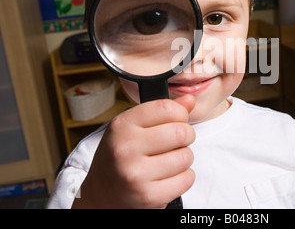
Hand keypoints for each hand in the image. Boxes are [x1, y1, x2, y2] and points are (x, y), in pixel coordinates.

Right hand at [72, 95, 195, 208]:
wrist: (101, 195)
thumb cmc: (121, 156)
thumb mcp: (133, 128)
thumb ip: (162, 112)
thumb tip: (190, 99)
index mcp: (122, 126)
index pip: (166, 108)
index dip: (180, 113)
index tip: (177, 120)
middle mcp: (126, 149)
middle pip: (181, 132)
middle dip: (186, 136)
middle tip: (176, 143)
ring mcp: (136, 174)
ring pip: (186, 157)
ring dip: (184, 158)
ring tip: (168, 161)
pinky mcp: (149, 196)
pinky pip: (186, 179)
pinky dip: (184, 177)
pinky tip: (168, 177)